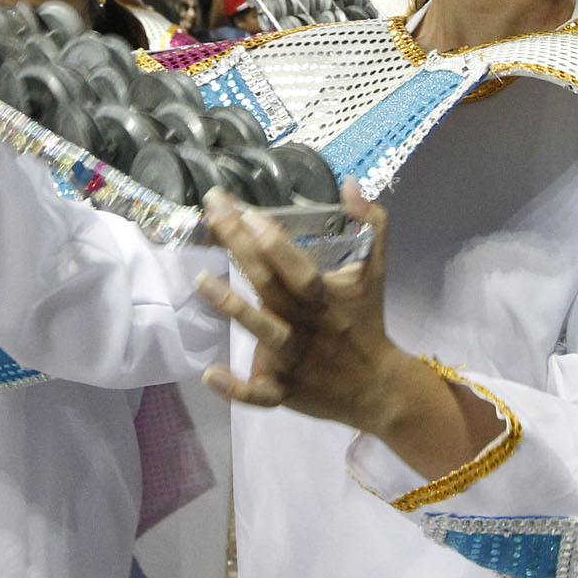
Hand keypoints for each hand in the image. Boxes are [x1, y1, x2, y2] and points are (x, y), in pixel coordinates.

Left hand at [193, 183, 492, 477]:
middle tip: (212, 211)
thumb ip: (370, 224)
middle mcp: (306, 324)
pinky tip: (210, 374)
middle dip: (239, 247)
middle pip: (269, 285)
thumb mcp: (375, 270)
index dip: (275, 243)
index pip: (299, 267)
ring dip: (232, 307)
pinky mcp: (282, 389)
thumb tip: (349, 183)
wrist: (377, 387)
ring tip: (201, 279)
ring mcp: (292, 359)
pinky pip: (256, 393)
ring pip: (261, 332)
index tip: (249, 212)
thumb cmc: (366, 320)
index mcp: (326, 296)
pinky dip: (234, 388)